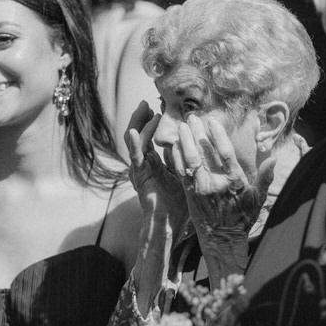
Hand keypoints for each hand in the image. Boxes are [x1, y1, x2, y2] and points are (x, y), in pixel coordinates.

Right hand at [125, 100, 186, 223]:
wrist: (170, 222)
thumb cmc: (179, 202)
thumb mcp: (183, 173)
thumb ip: (183, 158)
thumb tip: (191, 142)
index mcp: (153, 163)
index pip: (149, 137)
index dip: (151, 122)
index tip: (157, 107)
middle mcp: (144, 164)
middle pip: (139, 135)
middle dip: (141, 118)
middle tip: (146, 103)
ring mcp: (140, 169)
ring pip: (136, 141)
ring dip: (140, 124)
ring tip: (144, 109)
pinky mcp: (140, 176)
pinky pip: (136, 157)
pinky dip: (135, 143)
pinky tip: (135, 131)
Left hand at [175, 114, 273, 238]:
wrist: (222, 239)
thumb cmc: (242, 217)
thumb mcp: (258, 198)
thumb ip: (265, 178)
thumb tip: (273, 158)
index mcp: (234, 181)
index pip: (225, 153)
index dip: (218, 135)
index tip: (212, 121)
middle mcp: (215, 183)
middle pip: (204, 152)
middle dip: (197, 133)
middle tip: (192, 118)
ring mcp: (200, 188)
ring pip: (190, 159)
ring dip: (185, 141)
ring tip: (182, 126)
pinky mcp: (188, 193)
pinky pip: (180, 171)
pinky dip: (176, 156)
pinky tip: (174, 144)